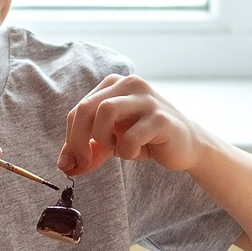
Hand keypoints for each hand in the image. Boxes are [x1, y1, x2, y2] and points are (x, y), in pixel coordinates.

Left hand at [58, 75, 203, 176]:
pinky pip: (131, 135)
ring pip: (105, 111)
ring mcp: (146, 98)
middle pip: (86, 108)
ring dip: (102, 138)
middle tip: (82, 162)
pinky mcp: (161, 118)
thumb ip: (89, 151)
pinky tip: (135, 153)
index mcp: (113, 85)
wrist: (187, 146)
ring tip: (116, 150)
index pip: (79, 110)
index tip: (71, 163)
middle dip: (77, 140)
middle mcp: (129, 84)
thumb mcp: (112, 143)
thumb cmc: (146, 139)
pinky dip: (126, 150)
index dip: (70, 139)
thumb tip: (64, 165)